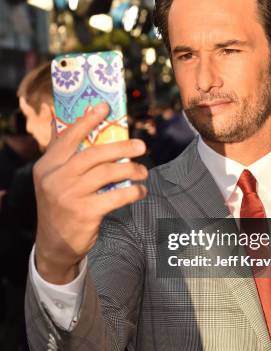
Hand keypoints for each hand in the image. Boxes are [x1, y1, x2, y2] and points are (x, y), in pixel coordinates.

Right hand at [34, 103, 147, 283]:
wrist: (55, 243)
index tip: (105, 106)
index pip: (68, 137)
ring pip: (107, 173)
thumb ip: (59, 150)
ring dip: (130, 169)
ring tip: (143, 170)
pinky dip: (132, 192)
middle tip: (141, 145)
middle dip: (121, 147)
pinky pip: (115, 197)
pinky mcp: (85, 213)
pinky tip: (140, 190)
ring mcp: (70, 196)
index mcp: (48, 165)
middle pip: (93, 154)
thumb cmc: (59, 204)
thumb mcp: (52, 177)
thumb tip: (59, 117)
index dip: (87, 120)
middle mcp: (56, 178)